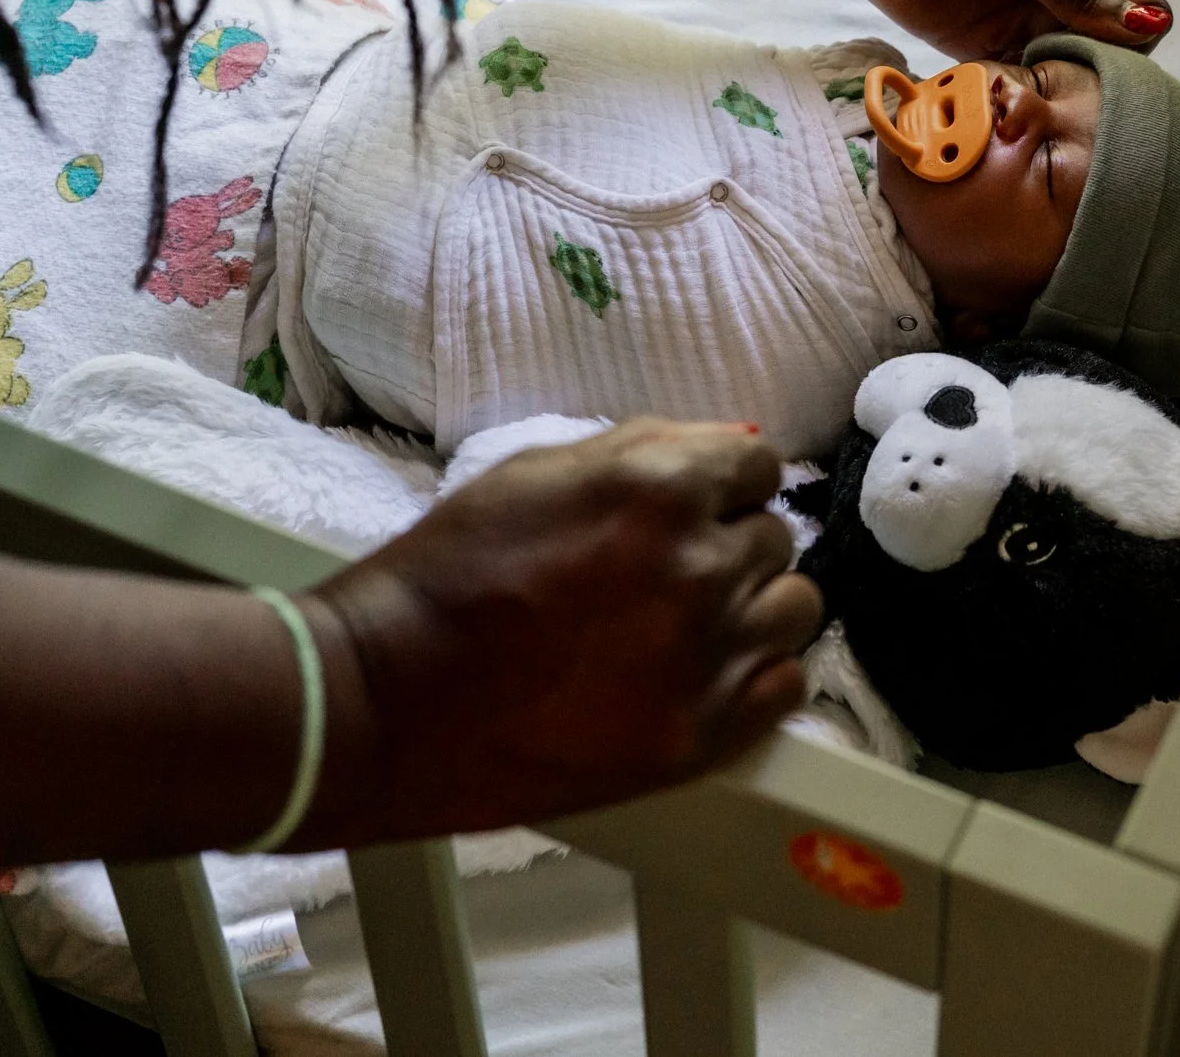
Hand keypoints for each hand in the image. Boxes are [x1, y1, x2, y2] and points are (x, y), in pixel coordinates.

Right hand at [299, 419, 819, 843]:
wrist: (384, 702)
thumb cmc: (447, 575)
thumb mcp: (535, 473)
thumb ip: (646, 449)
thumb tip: (730, 443)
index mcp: (661, 488)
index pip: (759, 465)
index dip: (724, 484)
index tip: (694, 508)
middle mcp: (699, 567)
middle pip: (773, 538)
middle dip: (728, 547)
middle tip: (666, 575)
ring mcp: (706, 658)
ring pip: (795, 610)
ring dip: (753, 609)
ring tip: (689, 626)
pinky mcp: (699, 737)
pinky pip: (786, 687)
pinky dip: (755, 677)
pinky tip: (700, 675)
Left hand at [781, 0, 1172, 61]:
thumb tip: (1148, 27)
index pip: (1143, 10)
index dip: (1134, 42)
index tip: (1101, 59)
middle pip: (1107, 51)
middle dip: (1092, 77)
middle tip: (1058, 89)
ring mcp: (1018, 17)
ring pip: (1060, 72)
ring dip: (1049, 90)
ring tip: (1026, 97)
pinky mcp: (976, 42)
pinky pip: (1012, 80)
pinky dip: (1011, 95)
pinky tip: (997, 97)